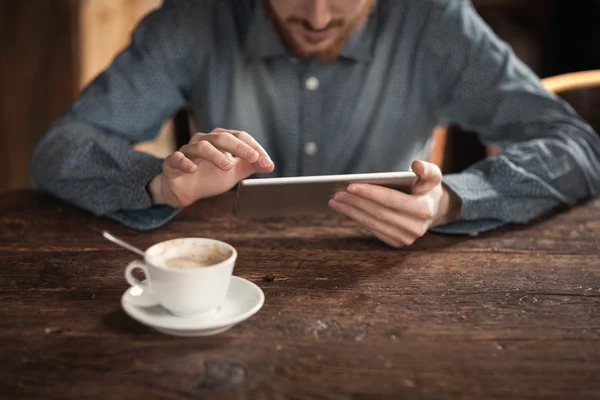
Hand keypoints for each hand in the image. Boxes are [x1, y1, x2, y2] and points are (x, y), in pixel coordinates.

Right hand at [149, 128, 273, 207]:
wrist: (184, 190)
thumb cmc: (209, 177)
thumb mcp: (233, 172)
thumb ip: (250, 166)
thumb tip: (269, 164)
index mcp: (219, 140)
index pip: (239, 137)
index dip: (254, 148)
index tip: (266, 162)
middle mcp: (203, 140)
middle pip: (221, 137)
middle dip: (239, 147)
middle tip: (253, 158)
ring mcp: (187, 150)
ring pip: (201, 146)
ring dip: (215, 155)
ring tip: (228, 166)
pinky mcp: (172, 162)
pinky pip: (177, 158)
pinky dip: (184, 162)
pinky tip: (192, 169)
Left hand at [328, 160, 460, 247]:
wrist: (434, 210)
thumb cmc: (428, 188)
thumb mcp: (433, 176)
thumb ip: (428, 169)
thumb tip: (416, 165)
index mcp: (424, 209)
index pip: (390, 200)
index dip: (369, 192)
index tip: (350, 185)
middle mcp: (415, 227)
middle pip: (378, 212)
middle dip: (355, 202)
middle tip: (336, 193)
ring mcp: (406, 238)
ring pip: (372, 223)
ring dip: (351, 212)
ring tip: (335, 201)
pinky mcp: (397, 243)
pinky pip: (373, 230)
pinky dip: (357, 219)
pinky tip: (346, 209)